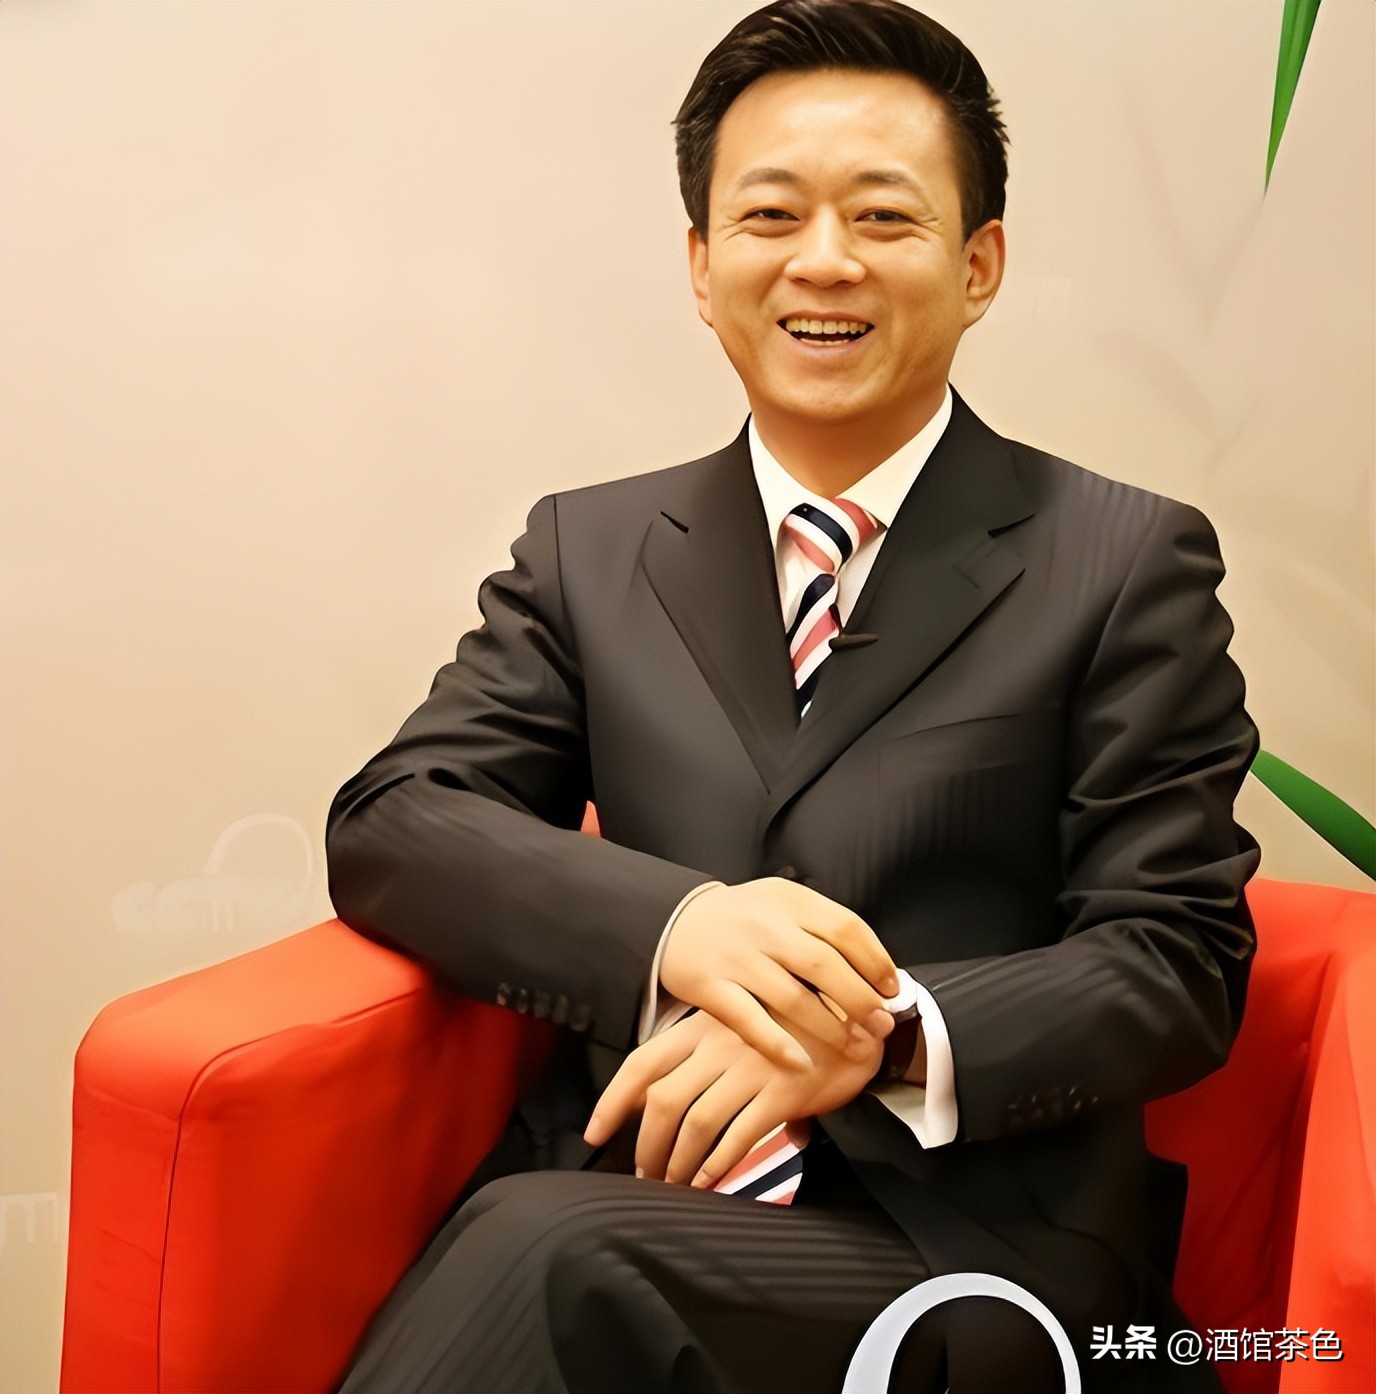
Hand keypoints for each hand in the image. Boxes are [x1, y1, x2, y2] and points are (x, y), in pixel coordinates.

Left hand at [584, 1009, 883, 1187]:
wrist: (857, 1017)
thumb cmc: (794, 1024)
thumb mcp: (742, 1025)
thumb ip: (708, 1057)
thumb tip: (675, 1105)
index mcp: (702, 1025)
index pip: (642, 1063)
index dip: (613, 1101)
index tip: (594, 1132)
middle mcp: (719, 1044)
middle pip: (662, 1102)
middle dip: (646, 1146)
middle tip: (643, 1174)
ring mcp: (750, 1067)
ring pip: (695, 1123)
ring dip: (679, 1163)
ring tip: (675, 1185)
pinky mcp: (781, 1091)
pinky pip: (738, 1136)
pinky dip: (719, 1164)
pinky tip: (713, 1181)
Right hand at [660, 879, 898, 1068]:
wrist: (677, 921)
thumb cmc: (745, 918)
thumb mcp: (784, 902)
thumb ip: (823, 927)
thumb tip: (877, 971)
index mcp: (789, 900)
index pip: (846, 928)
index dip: (876, 962)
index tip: (892, 989)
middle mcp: (764, 925)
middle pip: (825, 966)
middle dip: (861, 1001)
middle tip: (882, 1025)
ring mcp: (736, 957)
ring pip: (793, 998)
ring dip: (831, 1028)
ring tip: (856, 1046)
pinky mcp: (710, 986)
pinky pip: (749, 1022)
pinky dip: (778, 1045)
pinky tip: (802, 1062)